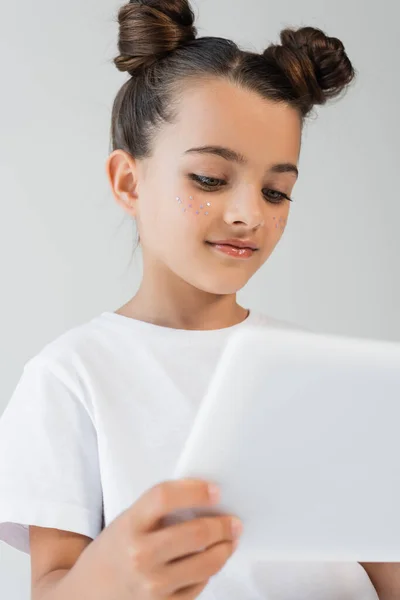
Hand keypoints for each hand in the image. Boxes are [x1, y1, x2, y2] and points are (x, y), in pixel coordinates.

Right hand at [92, 478, 242, 598]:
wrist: (87, 593)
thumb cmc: (115, 550)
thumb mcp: (129, 520)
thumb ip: (161, 510)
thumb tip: (206, 500)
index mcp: (130, 524)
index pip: (164, 497)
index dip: (195, 490)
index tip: (215, 490)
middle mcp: (139, 555)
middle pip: (195, 534)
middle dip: (222, 525)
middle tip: (233, 522)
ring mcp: (151, 586)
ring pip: (205, 564)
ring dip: (225, 549)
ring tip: (230, 541)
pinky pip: (199, 587)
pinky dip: (208, 572)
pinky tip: (209, 562)